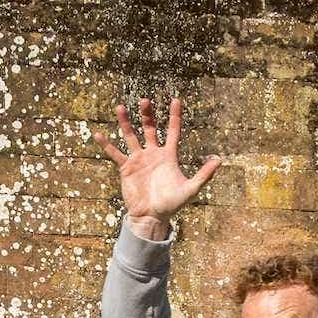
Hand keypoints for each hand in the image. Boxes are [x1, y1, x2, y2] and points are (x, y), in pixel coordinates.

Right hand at [111, 96, 221, 235]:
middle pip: (150, 128)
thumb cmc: (172, 204)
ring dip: (126, 123)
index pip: (173, 131)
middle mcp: (153, 154)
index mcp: (169, 156)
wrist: (152, 217)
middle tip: (145, 100)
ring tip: (120, 108)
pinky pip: (115, 154)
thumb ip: (204, 174)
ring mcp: (139, 159)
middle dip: (148, 115)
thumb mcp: (191, 189)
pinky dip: (107, 145)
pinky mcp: (126, 168)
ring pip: (131, 136)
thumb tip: (219, 160)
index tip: (176, 100)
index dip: (174, 116)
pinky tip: (98, 134)